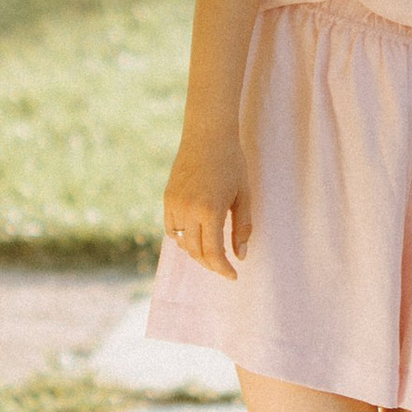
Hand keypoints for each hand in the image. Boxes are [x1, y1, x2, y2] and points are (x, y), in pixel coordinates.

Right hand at [162, 131, 247, 279]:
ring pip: (182, 242)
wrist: (207, 135)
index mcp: (210, 211)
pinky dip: (182, 237)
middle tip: (224, 267)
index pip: (213, 253)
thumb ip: (242, 228)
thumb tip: (240, 256)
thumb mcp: (244, 196)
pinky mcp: (167, 198)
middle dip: (210, 264)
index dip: (223, 268)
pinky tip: (195, 236)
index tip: (233, 275)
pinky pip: (172, 228)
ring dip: (196, 252)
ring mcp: (174, 204)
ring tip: (211, 252)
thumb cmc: (232, 163)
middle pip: (196, 252)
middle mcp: (188, 210)